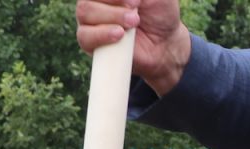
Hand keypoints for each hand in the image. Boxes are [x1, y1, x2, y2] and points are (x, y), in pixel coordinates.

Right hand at [75, 0, 191, 95]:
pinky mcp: (91, 42)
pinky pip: (84, 37)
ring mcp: (90, 20)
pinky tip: (118, 36)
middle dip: (114, 5)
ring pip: (84, 13)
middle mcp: (95, 0)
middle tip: (135, 16)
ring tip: (130, 26)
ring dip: (110, 18)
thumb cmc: (160, 13)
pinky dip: (101, 35)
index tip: (136, 2)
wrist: (164, 44)